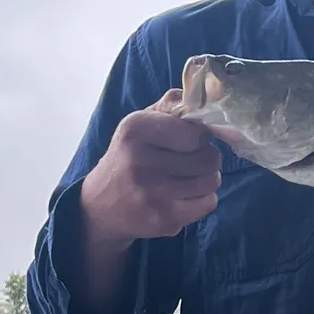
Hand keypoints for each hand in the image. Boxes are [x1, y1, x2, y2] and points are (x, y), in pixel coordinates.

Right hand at [80, 89, 221, 251]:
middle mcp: (141, 161)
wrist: (100, 205)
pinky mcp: (163, 218)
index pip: (196, 133)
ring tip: (188, 178)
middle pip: (209, 158)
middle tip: (190, 160)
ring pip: (212, 180)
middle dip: (207, 158)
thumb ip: (172, 104)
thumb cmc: (129, 156)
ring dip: (207, 179)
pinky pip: (208, 203)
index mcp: (136, 129)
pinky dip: (203, 199)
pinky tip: (185, 196)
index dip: (201, 136)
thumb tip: (208, 94)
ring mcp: (153, 193)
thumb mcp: (140, 122)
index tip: (191, 140)